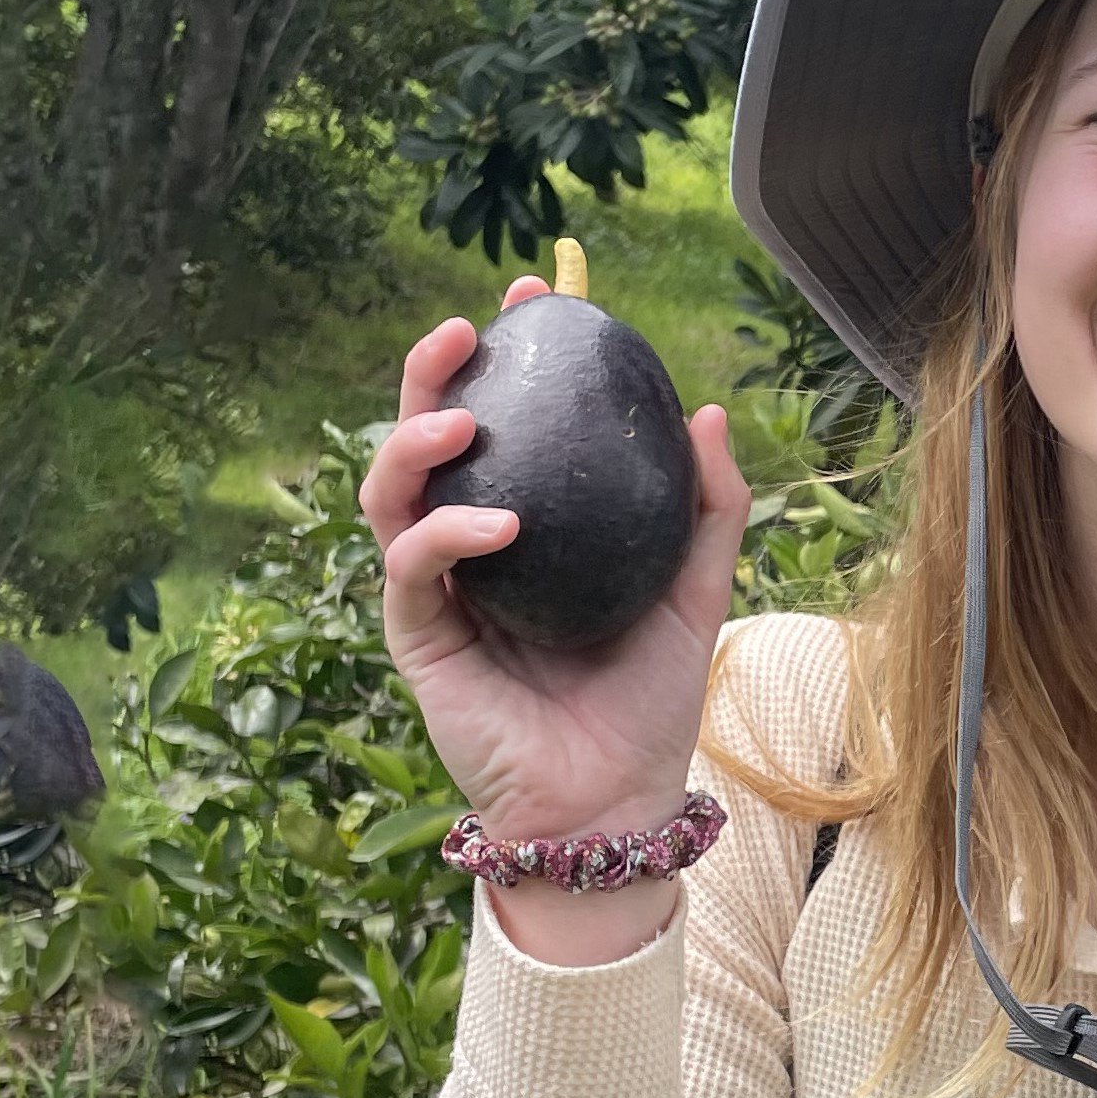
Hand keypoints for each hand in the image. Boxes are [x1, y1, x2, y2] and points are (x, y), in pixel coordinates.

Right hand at [362, 273, 754, 857]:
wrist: (615, 801)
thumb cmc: (646, 702)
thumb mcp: (694, 591)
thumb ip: (706, 508)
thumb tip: (708, 411)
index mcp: (526, 525)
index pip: (503, 425)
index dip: (505, 358)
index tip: (531, 296)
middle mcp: (469, 548)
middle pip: (424, 442)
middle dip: (431, 374)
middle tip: (465, 329)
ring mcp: (436, 590)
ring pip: (388, 492)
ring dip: (415, 441)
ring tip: (465, 418)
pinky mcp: (419, 638)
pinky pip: (411, 568)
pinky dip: (447, 535)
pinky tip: (498, 524)